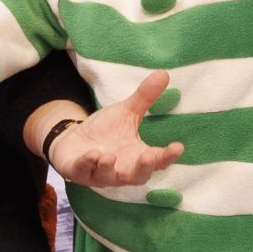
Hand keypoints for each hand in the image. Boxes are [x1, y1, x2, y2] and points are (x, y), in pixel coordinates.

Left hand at [48, 71, 185, 188]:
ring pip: (107, 177)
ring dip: (108, 168)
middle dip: (143, 168)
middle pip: (137, 176)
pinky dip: (87, 164)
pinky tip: (92, 154)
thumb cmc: (106, 131)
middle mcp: (122, 170)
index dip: (168, 156)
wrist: (74, 141)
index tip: (178, 147)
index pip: (158, 161)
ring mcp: (100, 173)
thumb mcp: (125, 113)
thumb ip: (144, 98)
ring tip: (109, 156)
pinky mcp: (79, 171)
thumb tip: (163, 74)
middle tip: (149, 156)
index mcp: (137, 157)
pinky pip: (83, 171)